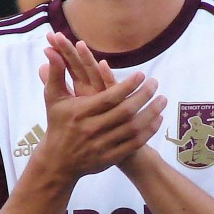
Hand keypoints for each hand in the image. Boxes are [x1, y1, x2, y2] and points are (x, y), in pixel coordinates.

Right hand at [35, 32, 165, 181]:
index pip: (109, 98)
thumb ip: (56, 73)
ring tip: (162, 99)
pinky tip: (157, 119)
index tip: (141, 75)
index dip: (127, 86)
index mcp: (80, 113)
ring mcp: (102, 145)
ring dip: (151, 113)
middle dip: (144, 96)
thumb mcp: (53, 98)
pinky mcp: (111, 158)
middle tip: (155, 83)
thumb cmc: (57, 124)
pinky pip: (135, 143)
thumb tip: (52, 51)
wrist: (57, 161)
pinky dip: (149, 131)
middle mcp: (92, 129)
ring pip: (133, 128)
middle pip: (125, 112)